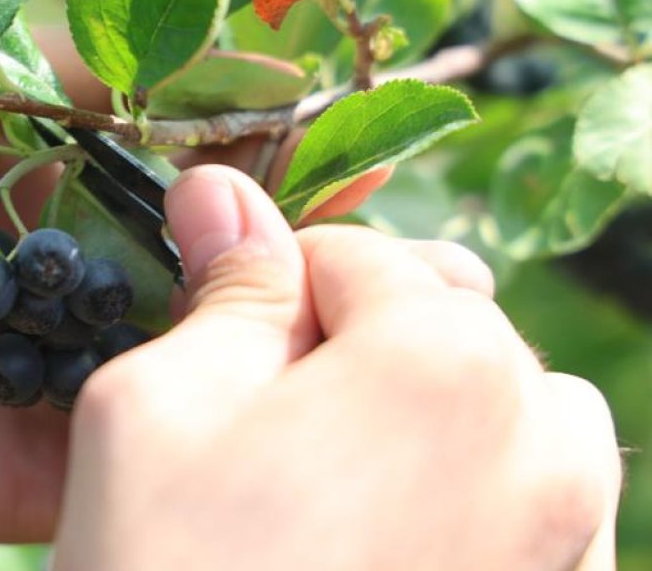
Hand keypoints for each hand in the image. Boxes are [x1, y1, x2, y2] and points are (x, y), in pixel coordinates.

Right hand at [53, 165, 621, 569]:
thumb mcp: (154, 405)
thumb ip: (221, 287)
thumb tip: (223, 190)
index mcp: (445, 361)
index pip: (361, 255)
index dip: (275, 290)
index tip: (222, 342)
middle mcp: (545, 444)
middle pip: (446, 328)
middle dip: (357, 351)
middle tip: (262, 431)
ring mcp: (569, 545)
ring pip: (507, 417)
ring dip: (425, 421)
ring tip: (325, 491)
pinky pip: (531, 510)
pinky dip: (464, 501)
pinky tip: (369, 553)